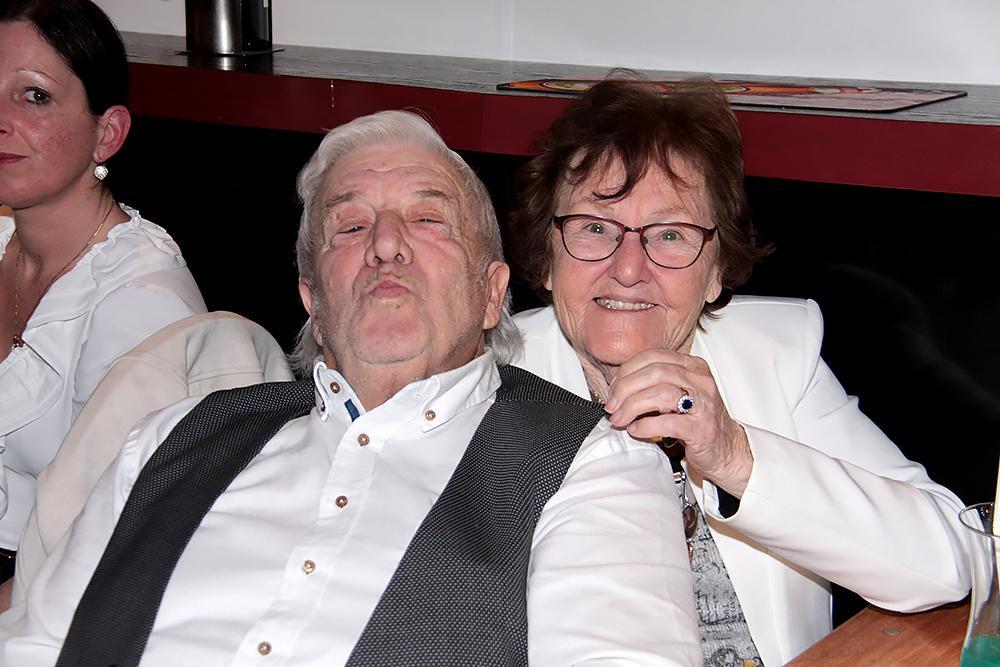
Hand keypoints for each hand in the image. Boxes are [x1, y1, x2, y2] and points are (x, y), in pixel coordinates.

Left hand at [605, 348, 753, 497]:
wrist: (727, 451)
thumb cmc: (698, 422)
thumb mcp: (679, 394)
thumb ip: (655, 384)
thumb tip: (618, 383)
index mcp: (693, 367)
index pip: (654, 356)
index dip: (628, 369)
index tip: (613, 386)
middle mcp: (701, 381)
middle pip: (654, 373)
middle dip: (625, 388)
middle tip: (612, 405)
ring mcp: (703, 405)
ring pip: (660, 394)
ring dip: (632, 407)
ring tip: (620, 419)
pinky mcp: (701, 429)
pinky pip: (667, 423)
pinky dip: (645, 426)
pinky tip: (636, 430)